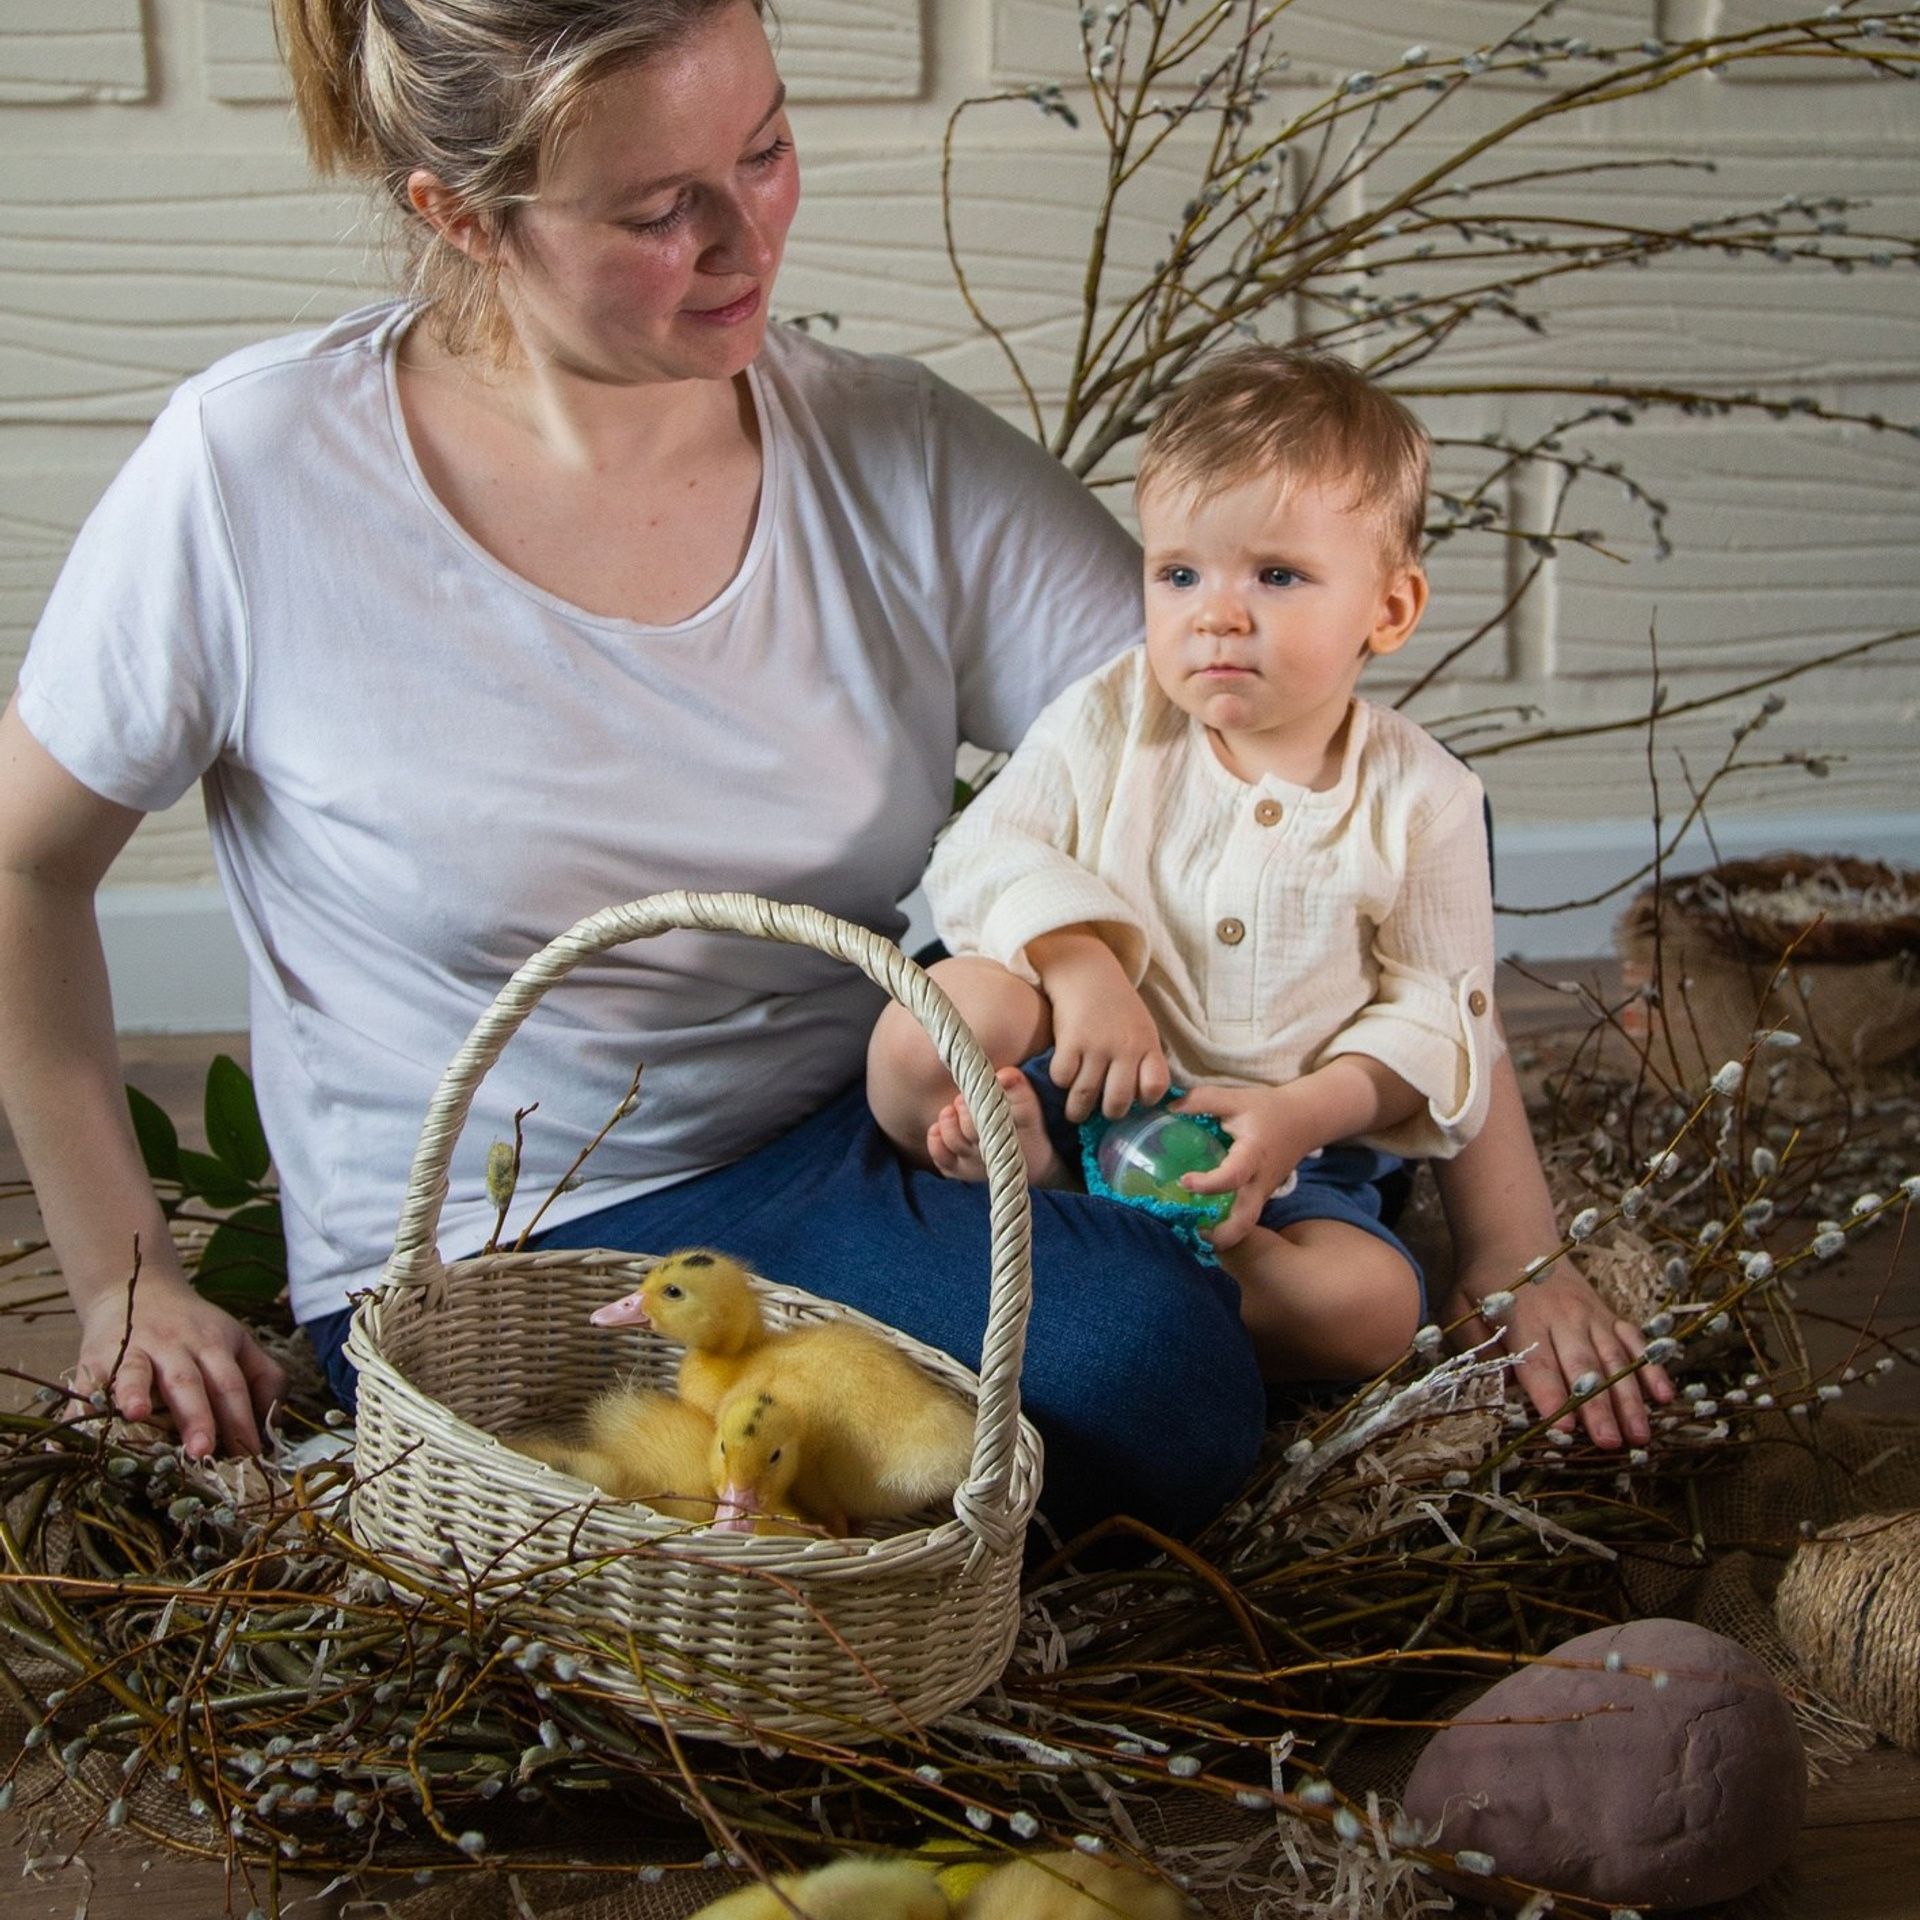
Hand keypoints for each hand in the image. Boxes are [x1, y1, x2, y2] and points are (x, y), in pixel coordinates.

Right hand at [73, 1267, 286, 1457]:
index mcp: (213, 1345)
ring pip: (136, 1371)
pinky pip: (87, 1383)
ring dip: (134, 1392)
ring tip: (135, 1414)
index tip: (250, 1454)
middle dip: (196, 1416)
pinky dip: (82, 1404)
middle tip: (202, 1451)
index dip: (241, 1418)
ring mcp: (133, 1350)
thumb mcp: (237, 1341)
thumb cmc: (194, 1329)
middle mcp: (174, 1346)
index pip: (231, 1384)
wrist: (137, 1288)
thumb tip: (272, 1422)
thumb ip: (264, 1376)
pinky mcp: (95, 1358)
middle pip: (188, 1381)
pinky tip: (79, 1425)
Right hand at [1029, 932, 1169, 1121]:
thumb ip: (1143, 1058)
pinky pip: (1062, 1079)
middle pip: (1118, 1101)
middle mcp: (1125, 1048)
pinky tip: (1062, 1076)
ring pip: (1085, 1096)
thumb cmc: (1115, 1004)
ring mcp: (1097, 1046)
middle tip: (1099, 1111)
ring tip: (1074, 1111)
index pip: (1156, 1087)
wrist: (1086, 971)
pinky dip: (1060, 1082)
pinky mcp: (1069, 1041)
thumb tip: (1139, 1099)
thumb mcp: (1141, 1027)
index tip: (1135, 1098)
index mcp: (1147, 1044)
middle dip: (1108, 1113)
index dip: (1146, 1099)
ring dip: (1077, 1110)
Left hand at [1170, 1083, 1309, 1250]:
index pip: (1232, 1177)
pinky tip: (1202, 1218)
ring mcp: (1262, 1194)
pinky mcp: (1259, 1197)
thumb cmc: (1269, 1110)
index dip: (1208, 1183)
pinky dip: (1225, 1224)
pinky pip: (1243, 1217)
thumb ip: (1203, 1100)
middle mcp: (1259, 1182)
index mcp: (1253, 1156)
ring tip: (1193, 1230)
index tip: (1184, 1180)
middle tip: (1192, 1231)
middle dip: (1220, 1236)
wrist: (1305, 1120)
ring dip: (1221, 1235)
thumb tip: (1169, 1107)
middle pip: (1245, 1222)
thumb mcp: (1236, 1099)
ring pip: (1245, 1225)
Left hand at [1443, 1254, 1674, 1448]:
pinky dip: (1651, 1368)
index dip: (1552, 1396)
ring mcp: (1591, 1314)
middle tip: (1610, 1444)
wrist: (1514, 1238)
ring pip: (1615, 1359)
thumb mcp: (1460, 1309)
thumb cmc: (1483, 1283)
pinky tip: (1664, 1396)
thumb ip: (1477, 1348)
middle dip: (1598, 1408)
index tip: (1564, 1429)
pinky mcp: (1608, 1314)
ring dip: (1629, 1399)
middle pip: (1583, 1367)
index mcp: (1524, 1318)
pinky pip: (1634, 1342)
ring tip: (1639, 1436)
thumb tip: (1499, 1387)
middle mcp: (1563, 1316)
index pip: (1539, 1363)